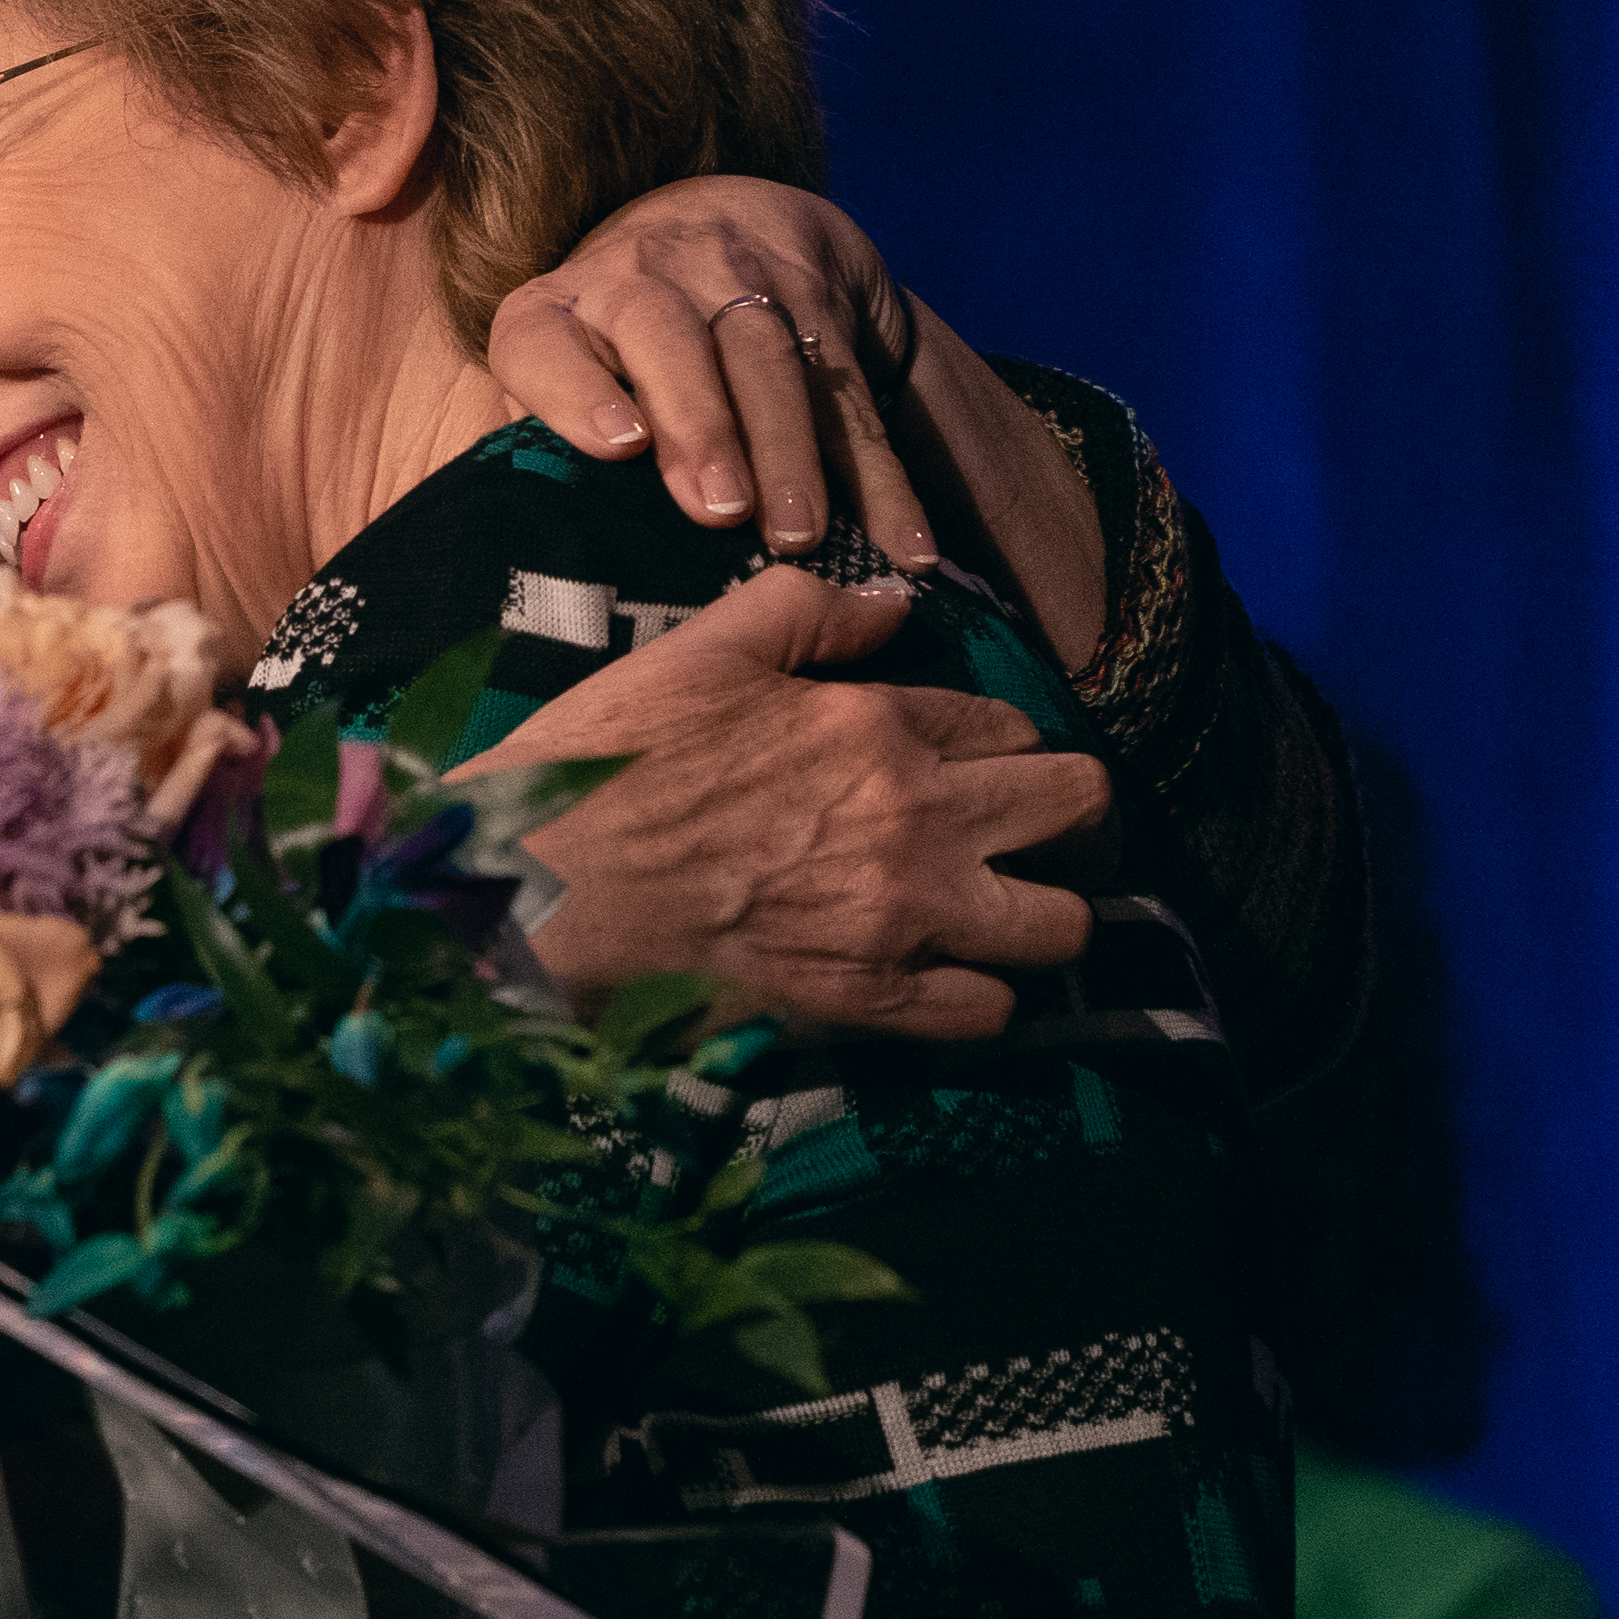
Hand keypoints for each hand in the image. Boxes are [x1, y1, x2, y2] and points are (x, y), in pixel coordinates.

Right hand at [477, 569, 1104, 1039]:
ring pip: (1060, 925)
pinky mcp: (868, 1001)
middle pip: (1077, 809)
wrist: (541, 890)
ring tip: (998, 915)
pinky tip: (943, 982)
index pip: (1009, 725)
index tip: (964, 763)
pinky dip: (979, 1001)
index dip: (997, 743)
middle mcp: (918, 818)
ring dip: (1039, 916)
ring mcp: (901, 917)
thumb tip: (894, 605)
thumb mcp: (699, 651)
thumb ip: (806, 611)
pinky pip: (987, 1014)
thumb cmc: (606, 766)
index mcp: (879, 724)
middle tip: (1024, 833)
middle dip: (1067, 816)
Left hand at [487, 184, 1109, 671]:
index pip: (546, 340)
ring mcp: (739, 277)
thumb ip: (540, 452)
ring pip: (770, 360)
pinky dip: (882, 474)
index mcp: (557, 308)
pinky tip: (902, 541)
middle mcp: (643, 276)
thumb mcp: (557, 371)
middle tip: (718, 509)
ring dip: (790, 452)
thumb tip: (533, 571)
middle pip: (672, 340)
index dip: (577, 388)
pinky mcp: (821, 301)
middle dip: (701, 424)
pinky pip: (853, 394)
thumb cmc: (608, 348)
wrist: (717, 220)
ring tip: (800, 536)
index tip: (617, 445)